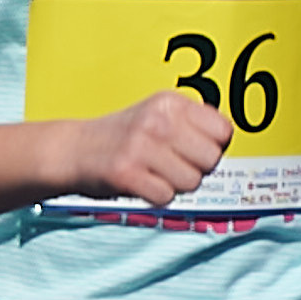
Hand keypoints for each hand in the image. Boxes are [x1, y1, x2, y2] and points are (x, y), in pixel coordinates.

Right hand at [61, 90, 232, 205]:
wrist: (74, 149)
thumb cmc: (123, 137)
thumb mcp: (157, 115)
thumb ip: (192, 125)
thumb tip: (226, 147)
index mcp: (170, 102)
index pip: (223, 131)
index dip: (212, 146)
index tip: (193, 150)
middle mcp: (158, 120)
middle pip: (212, 160)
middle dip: (196, 169)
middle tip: (170, 164)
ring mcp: (141, 145)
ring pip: (192, 182)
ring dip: (175, 185)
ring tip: (153, 172)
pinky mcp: (127, 172)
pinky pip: (166, 197)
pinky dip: (155, 197)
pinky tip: (140, 183)